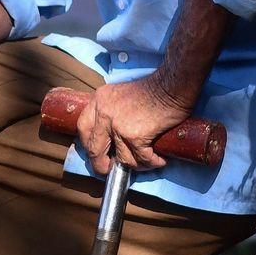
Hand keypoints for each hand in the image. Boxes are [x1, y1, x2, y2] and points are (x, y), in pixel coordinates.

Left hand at [75, 76, 191, 176]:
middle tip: (111, 169)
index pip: (83, 127)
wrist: (172, 86)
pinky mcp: (134, 136)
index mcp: (99, 100)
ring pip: (121, 158)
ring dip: (135, 164)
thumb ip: (112, 111)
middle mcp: (104, 113)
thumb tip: (112, 138)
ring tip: (147, 161)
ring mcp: (118, 125)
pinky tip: (160, 159)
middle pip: (94, 149)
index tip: (96, 153)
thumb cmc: (154, 89)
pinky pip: (141, 159)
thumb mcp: (121, 94)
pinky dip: (152, 162)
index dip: (88, 144)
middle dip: (101, 165)